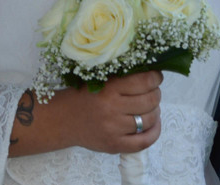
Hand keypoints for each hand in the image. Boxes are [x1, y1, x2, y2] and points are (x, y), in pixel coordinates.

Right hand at [46, 71, 163, 154]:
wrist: (62, 120)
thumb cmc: (83, 96)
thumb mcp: (99, 80)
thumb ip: (122, 77)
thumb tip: (151, 74)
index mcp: (109, 88)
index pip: (144, 81)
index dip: (155, 78)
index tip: (156, 77)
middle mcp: (112, 108)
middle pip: (150, 100)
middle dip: (156, 93)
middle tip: (153, 91)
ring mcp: (113, 129)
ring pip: (149, 119)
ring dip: (155, 111)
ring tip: (151, 107)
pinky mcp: (114, 145)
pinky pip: (144, 141)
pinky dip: (154, 132)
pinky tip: (153, 123)